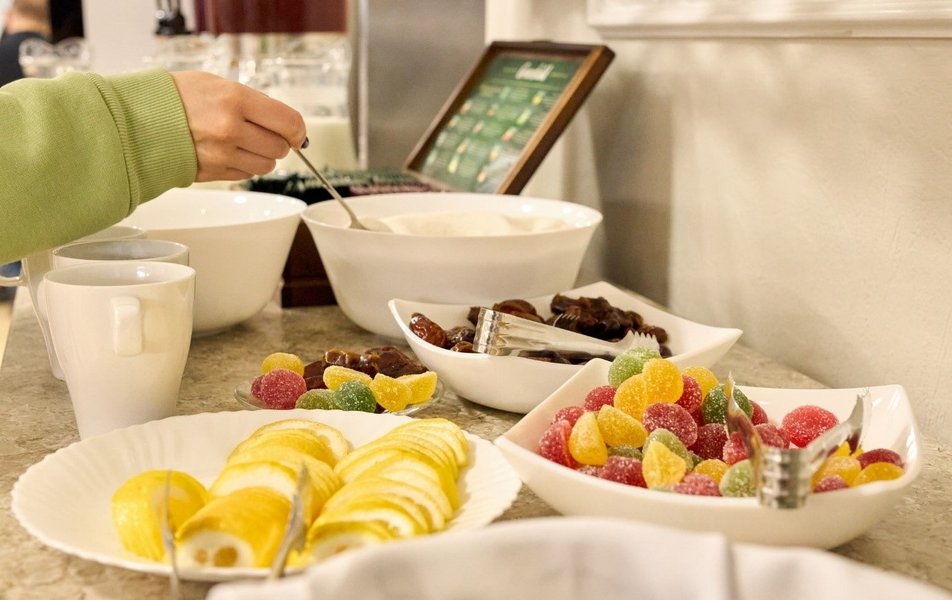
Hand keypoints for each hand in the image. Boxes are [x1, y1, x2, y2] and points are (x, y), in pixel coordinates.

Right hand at [170, 71, 306, 181]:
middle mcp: (230, 129)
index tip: (296, 133)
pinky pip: (246, 174)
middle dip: (278, 142)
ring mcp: (221, 154)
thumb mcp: (218, 84)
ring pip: (266, 166)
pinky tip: (229, 152)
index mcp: (235, 100)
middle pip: (280, 147)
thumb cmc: (177, 97)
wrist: (138, 118)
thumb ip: (254, 103)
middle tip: (262, 133)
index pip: (289, 122)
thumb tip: (287, 124)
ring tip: (244, 142)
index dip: (298, 130)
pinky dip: (245, 166)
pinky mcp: (212, 173)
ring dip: (262, 156)